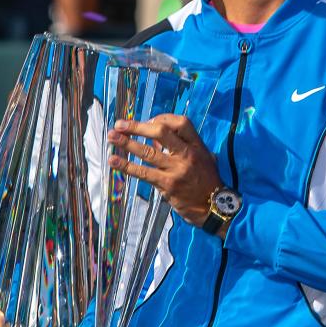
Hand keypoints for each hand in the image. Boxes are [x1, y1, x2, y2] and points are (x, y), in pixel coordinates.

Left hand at [106, 114, 222, 229]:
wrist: (214, 208)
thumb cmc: (207, 181)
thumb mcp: (203, 158)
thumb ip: (183, 146)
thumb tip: (155, 137)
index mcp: (197, 146)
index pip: (181, 123)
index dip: (163, 118)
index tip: (149, 121)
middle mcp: (187, 155)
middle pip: (161, 132)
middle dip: (138, 126)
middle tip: (120, 124)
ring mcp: (176, 170)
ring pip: (148, 152)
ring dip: (127, 143)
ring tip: (111, 137)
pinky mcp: (167, 185)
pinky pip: (143, 173)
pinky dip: (126, 166)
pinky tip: (114, 161)